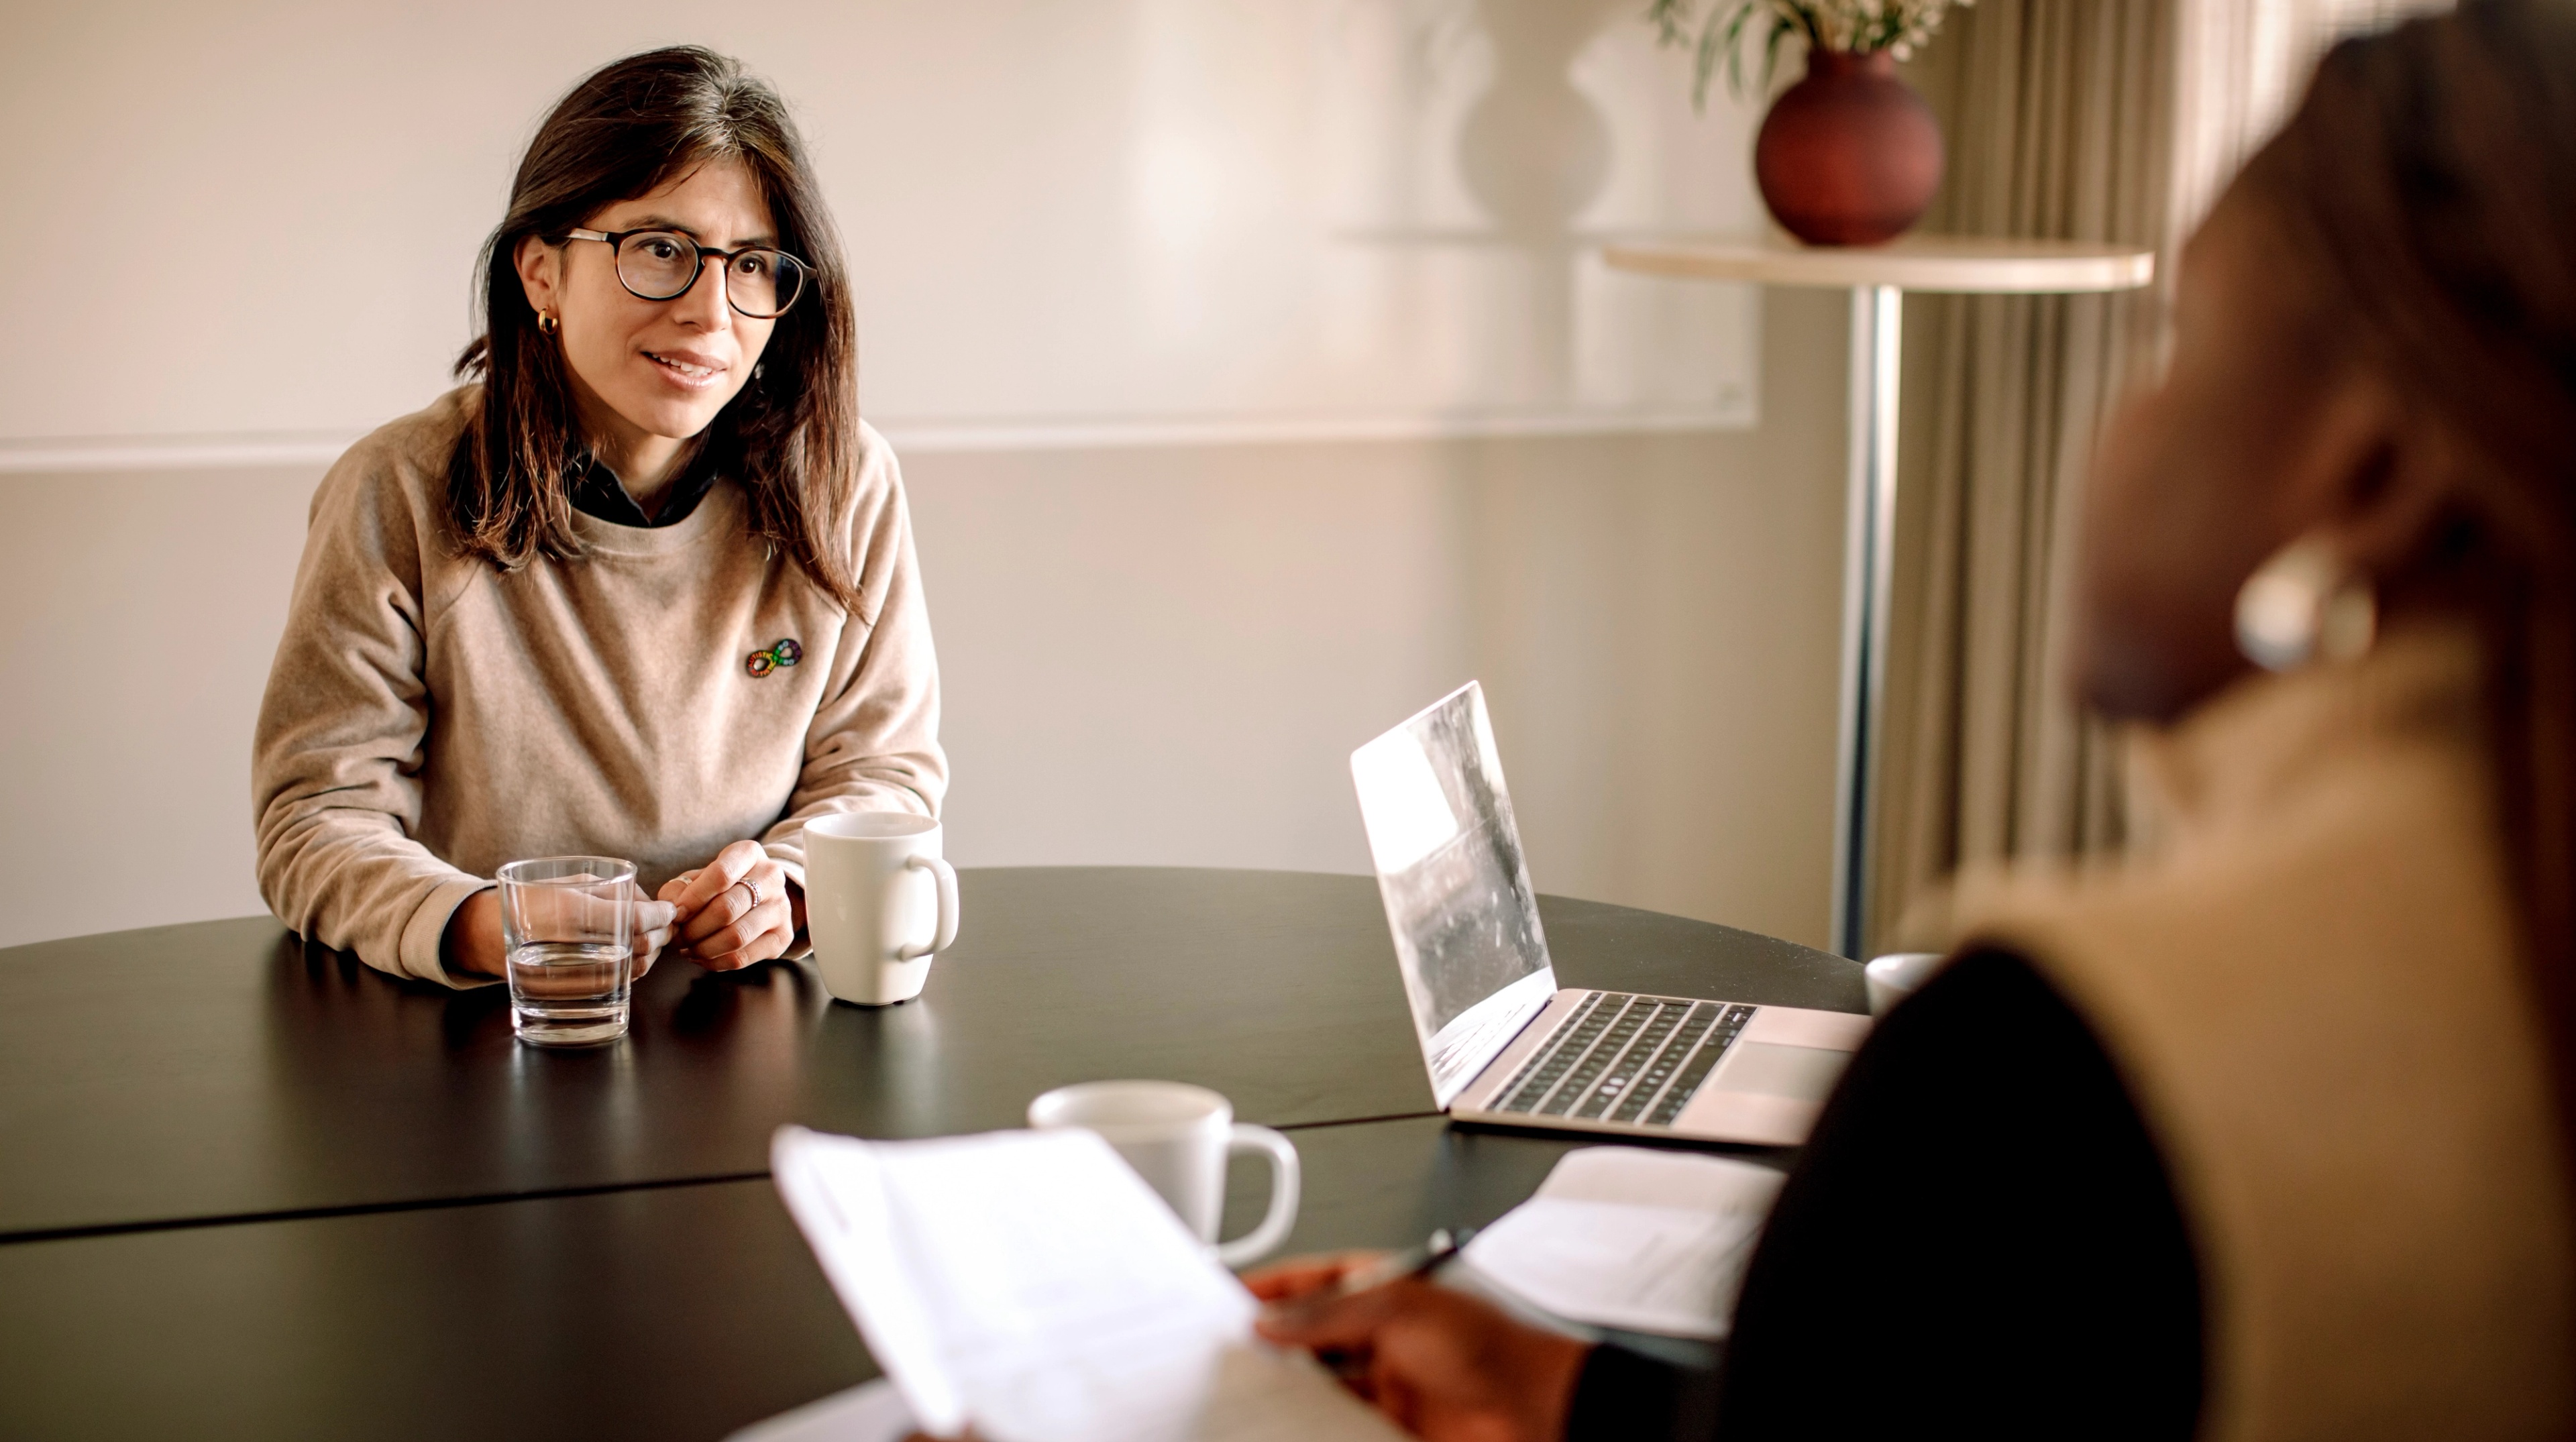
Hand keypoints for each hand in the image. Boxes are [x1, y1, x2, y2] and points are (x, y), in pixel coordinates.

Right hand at [440, 884, 674, 979]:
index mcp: (570, 911)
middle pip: (638, 947)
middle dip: (661, 936)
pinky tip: (636, 957)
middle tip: (668, 925)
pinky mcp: (565, 991)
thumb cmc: (531, 899)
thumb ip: (608, 891)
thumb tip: (650, 903)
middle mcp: (570, 945)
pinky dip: (632, 972)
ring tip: (655, 940)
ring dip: (651, 956)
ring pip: (631, 970)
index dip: (660, 915)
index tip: (670, 910)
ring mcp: (567, 972)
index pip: (635, 918)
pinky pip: (612, 985)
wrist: (484, 934)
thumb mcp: (567, 882)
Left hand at [657, 839, 801, 970]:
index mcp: (749, 853)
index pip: (721, 875)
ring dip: (703, 948)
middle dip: (694, 928)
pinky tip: (702, 957)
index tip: (676, 913)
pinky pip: (743, 957)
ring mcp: (781, 908)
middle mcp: (771, 877)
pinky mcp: (783, 936)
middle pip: (727, 908)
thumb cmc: (719, 887)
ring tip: (687, 948)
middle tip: (678, 937)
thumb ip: (679, 890)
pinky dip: (715, 962)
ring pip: (736, 936)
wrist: (758, 898)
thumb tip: (673, 912)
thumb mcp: (697, 878)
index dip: (694, 898)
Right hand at [1246, 1253, 1589, 1441]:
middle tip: (1236, 1350)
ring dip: (1294, 1385)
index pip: (1317, 1281)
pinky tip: (1298, 1422)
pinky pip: (1343, 1419)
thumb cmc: (1487, 1347)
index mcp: (1385, 1289)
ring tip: (1257, 1389)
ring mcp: (1389, 1376)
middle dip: (1277, 1341)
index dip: (1276, 1286)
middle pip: (1315, 1334)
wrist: (1532, 1406)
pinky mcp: (1393, 1419)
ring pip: (1325, 1380)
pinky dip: (1317, 1421)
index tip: (1236, 1296)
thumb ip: (1330, 1314)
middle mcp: (1384, 1330)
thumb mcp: (1397, 1312)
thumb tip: (1276, 1319)